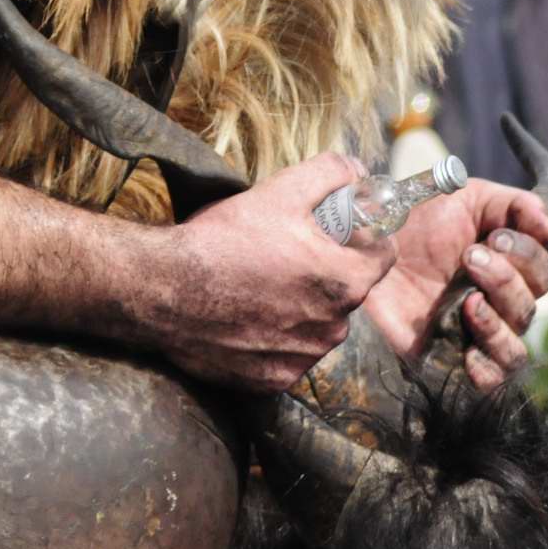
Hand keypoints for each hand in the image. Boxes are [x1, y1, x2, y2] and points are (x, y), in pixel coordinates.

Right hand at [146, 153, 399, 392]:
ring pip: (320, 325)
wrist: (164, 290)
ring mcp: (303, 357)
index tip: (339, 231)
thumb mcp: (278, 192)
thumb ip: (328, 174)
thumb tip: (357, 169)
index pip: (383, 256)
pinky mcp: (274, 379)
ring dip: (303, 307)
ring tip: (260, 285)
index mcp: (343, 281)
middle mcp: (332, 327)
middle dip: (327, 272)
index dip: (363, 238)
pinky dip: (276, 338)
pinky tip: (247, 316)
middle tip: (286, 253)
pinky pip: (290, 354)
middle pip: (348, 291)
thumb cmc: (222, 241)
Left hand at [360, 177, 547, 388]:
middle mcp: (498, 304)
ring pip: (515, 348)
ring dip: (498, 323)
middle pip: (530, 305)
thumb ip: (511, 204)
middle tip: (470, 257)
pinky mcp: (449, 358)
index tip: (496, 237)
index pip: (542, 270)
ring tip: (469, 301)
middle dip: (506, 279)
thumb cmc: (415, 223)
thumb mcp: (462, 197)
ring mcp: (474, 334)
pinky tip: (468, 349)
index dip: (528, 254)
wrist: (363, 249)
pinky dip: (486, 369)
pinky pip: (490, 380)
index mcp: (507, 267)